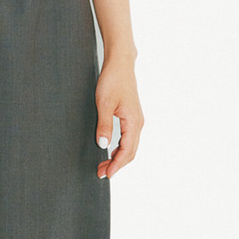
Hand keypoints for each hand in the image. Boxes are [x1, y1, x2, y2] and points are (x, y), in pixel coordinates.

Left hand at [95, 59, 142, 177]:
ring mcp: (136, 120)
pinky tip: (110, 150)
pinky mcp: (131, 117)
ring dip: (118, 157)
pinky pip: (128, 138)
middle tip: (101, 173)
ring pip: (130, 146)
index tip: (106, 174)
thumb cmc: (112, 81)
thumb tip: (103, 146)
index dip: (116, 165)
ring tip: (103, 164)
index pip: (127, 151)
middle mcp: (138, 124)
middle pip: (130, 152)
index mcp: (133, 123)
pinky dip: (120, 148)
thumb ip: (104, 126)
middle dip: (117, 165)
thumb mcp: (104, 104)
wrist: (120, 64)